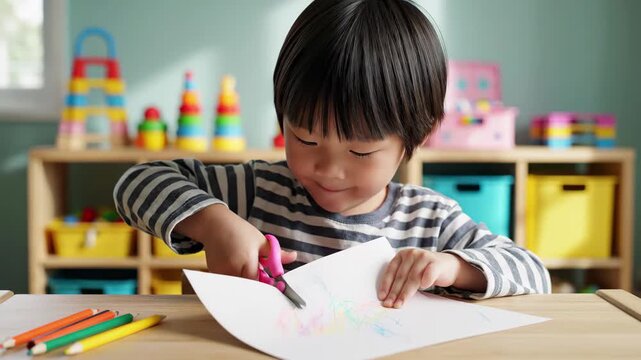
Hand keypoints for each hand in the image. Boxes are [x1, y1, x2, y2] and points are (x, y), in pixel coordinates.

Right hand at [174, 204, 296, 279]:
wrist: (215, 225)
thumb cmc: (240, 231)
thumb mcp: (261, 241)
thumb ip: (277, 254)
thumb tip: (294, 257)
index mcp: (247, 262)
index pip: (258, 285)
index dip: (266, 287)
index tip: (273, 286)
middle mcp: (232, 270)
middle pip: (248, 288)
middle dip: (256, 287)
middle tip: (262, 281)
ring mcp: (221, 274)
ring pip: (238, 287)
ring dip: (245, 284)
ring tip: (249, 272)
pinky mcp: (214, 275)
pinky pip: (228, 284)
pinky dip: (235, 281)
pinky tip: (238, 271)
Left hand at [378, 249, 461, 308]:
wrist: (447, 265)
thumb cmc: (425, 271)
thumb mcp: (410, 271)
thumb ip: (401, 279)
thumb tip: (388, 298)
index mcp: (402, 254)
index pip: (391, 271)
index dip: (386, 285)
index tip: (382, 297)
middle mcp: (412, 254)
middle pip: (401, 276)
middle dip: (394, 293)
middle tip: (389, 304)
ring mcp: (424, 257)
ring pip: (412, 278)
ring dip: (405, 293)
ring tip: (400, 304)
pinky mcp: (436, 263)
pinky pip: (429, 273)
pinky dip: (426, 280)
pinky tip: (423, 288)